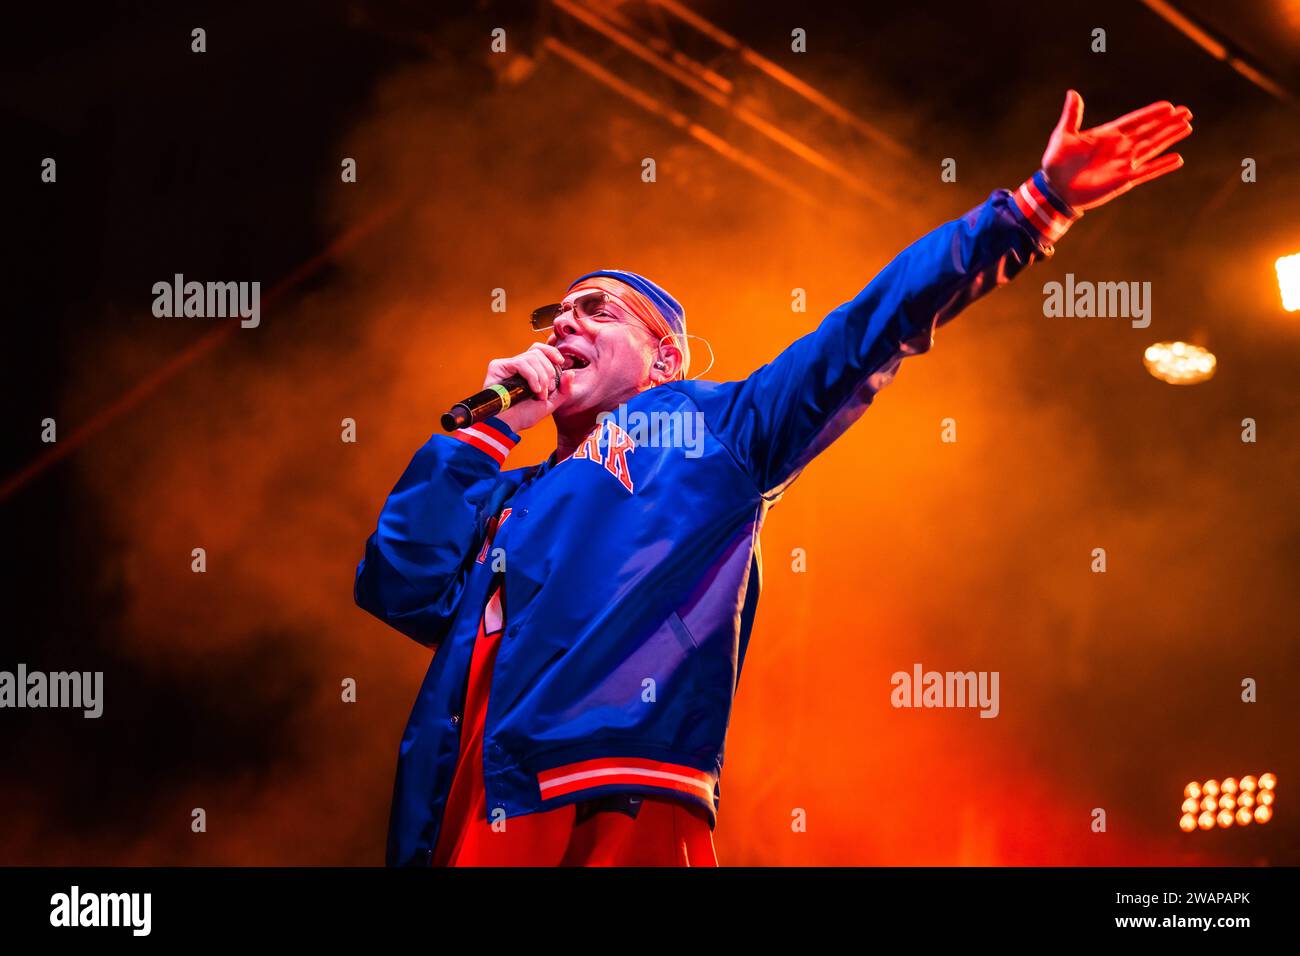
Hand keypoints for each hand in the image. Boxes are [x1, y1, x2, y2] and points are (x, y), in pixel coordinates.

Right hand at [483, 342, 566, 431]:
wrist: (508, 425)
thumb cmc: (524, 416)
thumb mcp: (550, 403)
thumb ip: (564, 390)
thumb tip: (570, 372)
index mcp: (528, 371)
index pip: (539, 350)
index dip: (551, 352)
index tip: (561, 362)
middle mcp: (516, 366)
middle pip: (538, 353)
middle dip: (548, 372)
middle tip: (546, 390)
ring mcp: (507, 366)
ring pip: (532, 357)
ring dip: (541, 377)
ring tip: (538, 394)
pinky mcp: (498, 367)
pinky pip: (521, 363)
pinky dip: (532, 376)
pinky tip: (533, 389)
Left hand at [1042, 90, 1191, 210]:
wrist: (1054, 189)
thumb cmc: (1056, 163)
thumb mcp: (1063, 136)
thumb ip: (1072, 115)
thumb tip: (1073, 93)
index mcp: (1107, 135)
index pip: (1135, 121)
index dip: (1151, 113)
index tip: (1169, 106)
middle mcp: (1119, 148)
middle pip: (1149, 132)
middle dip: (1167, 123)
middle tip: (1187, 112)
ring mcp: (1122, 164)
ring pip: (1151, 147)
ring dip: (1169, 138)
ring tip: (1187, 127)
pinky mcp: (1122, 180)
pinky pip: (1146, 171)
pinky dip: (1161, 166)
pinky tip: (1178, 158)